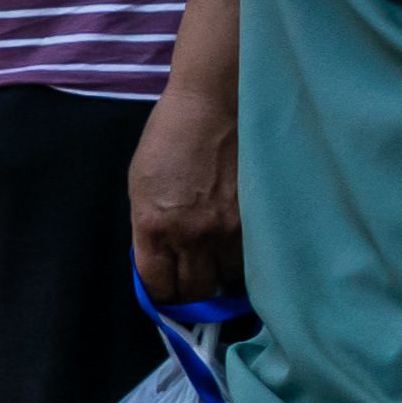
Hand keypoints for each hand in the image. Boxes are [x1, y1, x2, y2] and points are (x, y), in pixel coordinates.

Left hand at [127, 72, 240, 310]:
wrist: (214, 104)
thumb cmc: (170, 138)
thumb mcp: (142, 186)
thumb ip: (150, 230)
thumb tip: (161, 264)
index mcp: (153, 226)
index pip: (158, 288)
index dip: (162, 298)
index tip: (168, 297)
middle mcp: (192, 236)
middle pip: (195, 294)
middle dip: (193, 296)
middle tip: (196, 288)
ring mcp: (231, 231)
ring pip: (230, 281)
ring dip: (225, 278)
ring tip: (222, 265)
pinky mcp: (260, 221)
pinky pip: (256, 260)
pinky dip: (250, 262)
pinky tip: (244, 251)